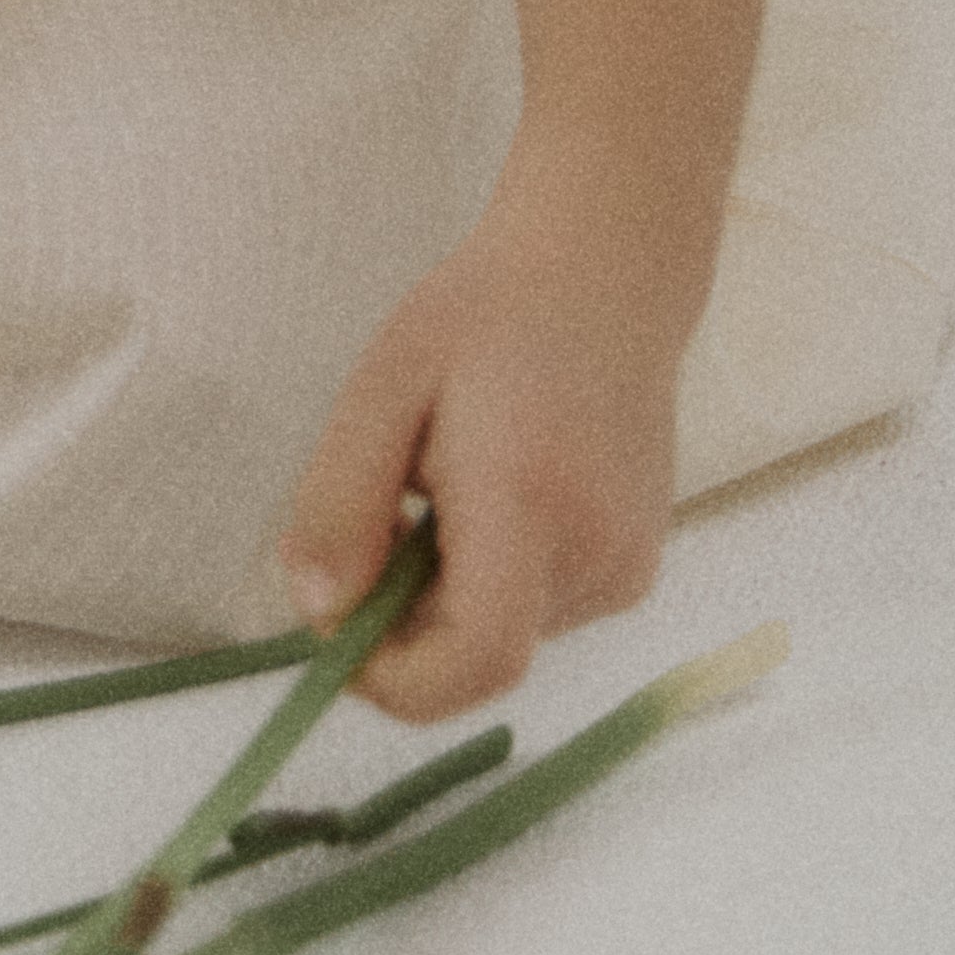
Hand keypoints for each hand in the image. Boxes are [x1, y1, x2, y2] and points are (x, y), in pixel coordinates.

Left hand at [276, 214, 683, 723]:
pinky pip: (539, 611)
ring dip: (446, 596)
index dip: (395, 677)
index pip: (477, 660)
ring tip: (441, 486)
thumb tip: (317, 610)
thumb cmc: (482, 319)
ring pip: (505, 637)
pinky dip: (491, 581)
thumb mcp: (381, 390)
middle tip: (380, 516)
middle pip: (478, 656)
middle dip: (404, 623)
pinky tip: (489, 494)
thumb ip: (340, 503)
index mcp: (532, 505)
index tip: (335, 623)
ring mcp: (628, 568)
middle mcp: (597, 555)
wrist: (602, 276)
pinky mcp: (636, 568)